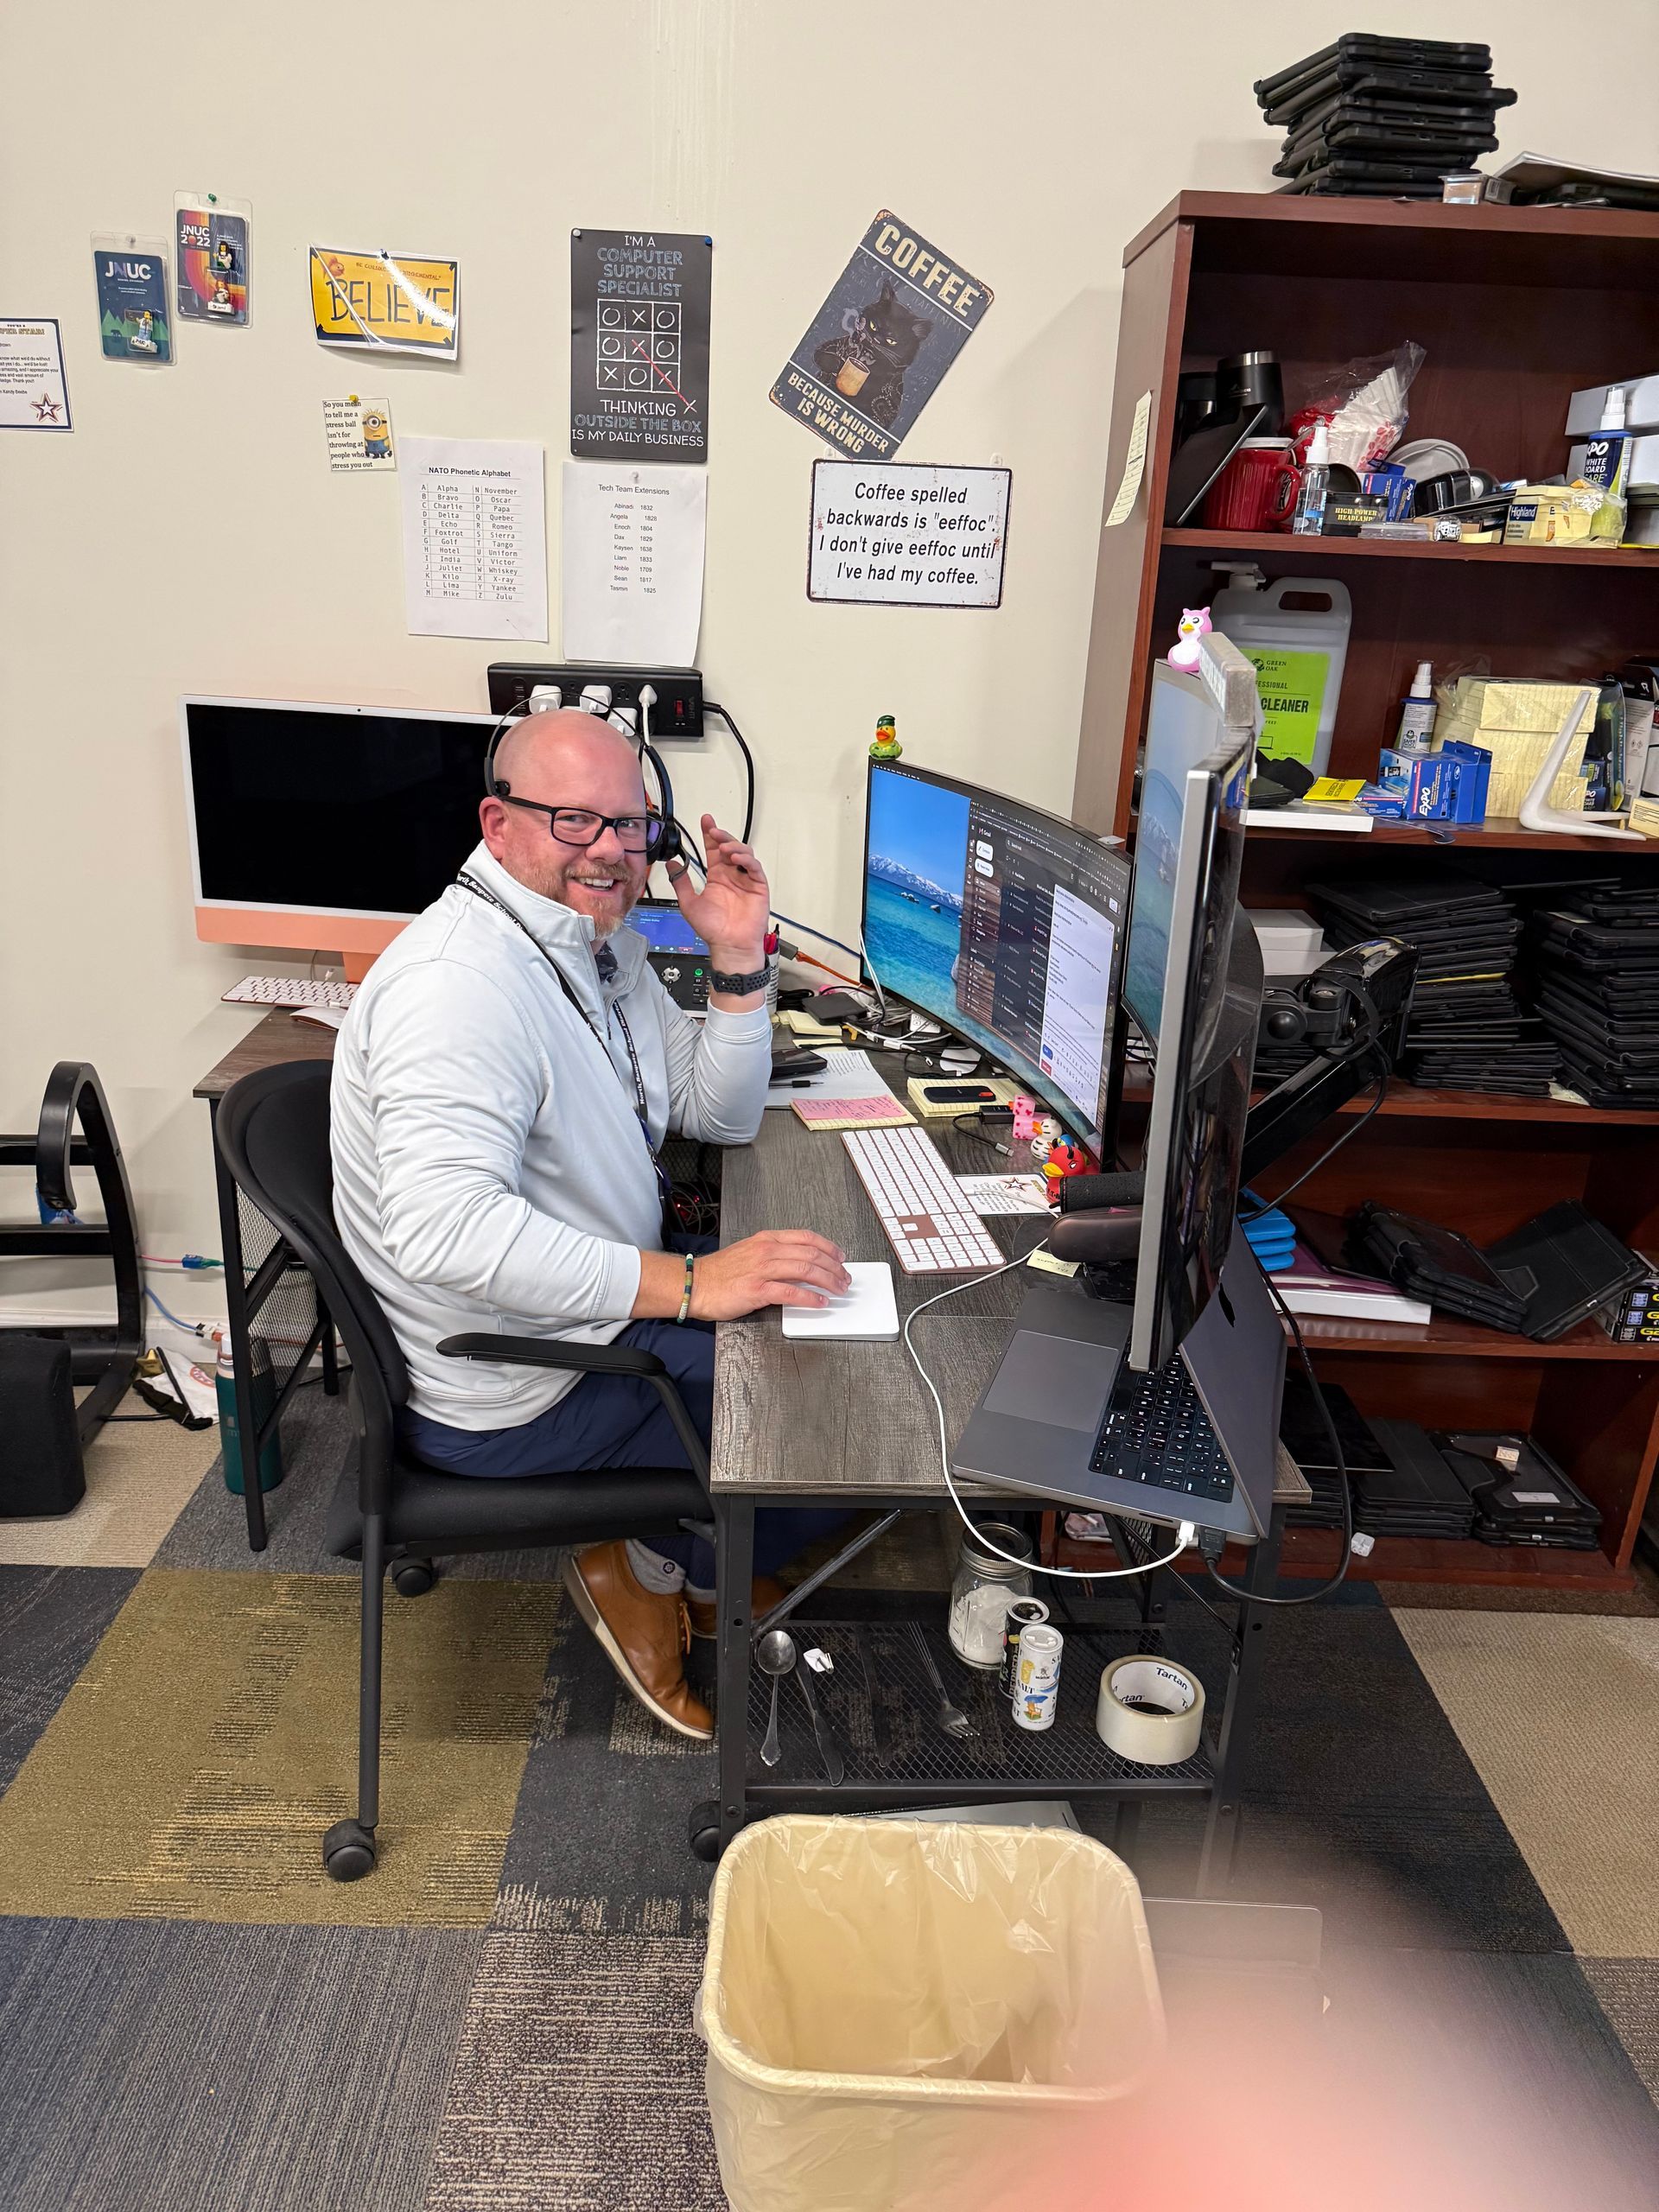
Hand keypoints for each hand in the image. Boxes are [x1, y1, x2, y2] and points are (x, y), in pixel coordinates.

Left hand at [668, 815, 770, 965]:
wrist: (729, 945)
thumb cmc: (713, 929)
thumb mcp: (689, 903)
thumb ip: (681, 882)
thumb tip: (672, 864)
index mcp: (717, 877)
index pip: (713, 849)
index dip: (710, 833)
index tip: (705, 820)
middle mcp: (732, 875)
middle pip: (729, 846)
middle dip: (722, 836)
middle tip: (713, 831)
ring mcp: (746, 880)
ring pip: (744, 853)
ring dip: (733, 846)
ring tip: (723, 848)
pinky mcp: (758, 887)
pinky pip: (755, 868)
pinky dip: (747, 860)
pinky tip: (735, 859)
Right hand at [688, 1230, 849, 1319]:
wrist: (694, 1284)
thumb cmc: (719, 1272)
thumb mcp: (749, 1253)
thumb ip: (774, 1255)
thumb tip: (799, 1264)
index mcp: (766, 1240)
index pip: (806, 1238)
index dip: (828, 1247)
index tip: (839, 1256)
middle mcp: (766, 1251)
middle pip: (811, 1254)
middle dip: (833, 1266)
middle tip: (844, 1277)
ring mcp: (762, 1270)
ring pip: (805, 1270)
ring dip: (827, 1280)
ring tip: (838, 1289)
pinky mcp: (757, 1291)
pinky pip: (791, 1292)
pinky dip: (809, 1297)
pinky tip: (820, 1302)